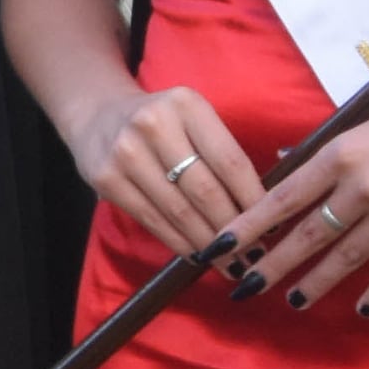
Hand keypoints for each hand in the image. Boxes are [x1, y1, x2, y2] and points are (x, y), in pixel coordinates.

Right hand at [70, 80, 262, 258]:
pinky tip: (198, 254)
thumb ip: (222, 152)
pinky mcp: (106, 179)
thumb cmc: (162, 123)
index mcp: (186, 104)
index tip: (272, 225)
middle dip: (233, 228)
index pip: (230, 160)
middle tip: (255, 255)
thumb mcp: (192, 119)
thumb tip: (262, 208)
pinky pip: (152, 220)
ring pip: (179, 211)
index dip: (253, 199)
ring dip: (209, 243)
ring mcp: (126, 152)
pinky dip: (179, 243)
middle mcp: (154, 124)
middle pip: (205, 190)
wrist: (97, 114)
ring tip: (231, 264)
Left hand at [235, 53, 368, 315]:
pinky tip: (362, 309)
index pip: (283, 197)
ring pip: (345, 258)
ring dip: (316, 284)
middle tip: (245, 286)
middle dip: (273, 265)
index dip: (249, 226)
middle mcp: (363, 186)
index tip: (221, 246)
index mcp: (342, 151)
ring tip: (293, 301)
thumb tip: (286, 167)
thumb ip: (328, 149)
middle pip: (307, 236)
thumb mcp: (367, 118)